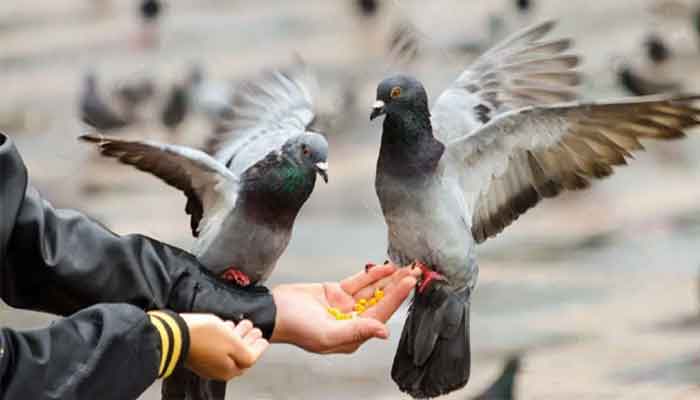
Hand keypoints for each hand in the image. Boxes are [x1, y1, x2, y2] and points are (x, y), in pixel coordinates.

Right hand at [181, 314, 268, 379]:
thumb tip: (254, 355)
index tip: (263, 338)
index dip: (258, 347)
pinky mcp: (197, 352)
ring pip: (227, 349)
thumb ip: (247, 353)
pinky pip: (216, 345)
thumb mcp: (234, 344)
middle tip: (254, 329)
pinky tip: (225, 326)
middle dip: (248, 340)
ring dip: (237, 335)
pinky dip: (224, 336)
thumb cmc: (203, 337)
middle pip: (239, 354)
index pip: (250, 359)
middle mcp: (217, 369)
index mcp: (228, 370)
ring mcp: (206, 362)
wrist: (175, 334)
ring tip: (242, 324)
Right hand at [271, 263, 419, 353]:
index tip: (409, 284)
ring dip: (388, 279)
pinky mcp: (336, 292)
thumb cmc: (294, 327)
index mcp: (352, 335)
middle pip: (381, 301)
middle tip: (414, 272)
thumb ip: (356, 331)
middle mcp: (352, 321)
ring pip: (372, 290)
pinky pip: (359, 282)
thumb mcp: (327, 334)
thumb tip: (383, 332)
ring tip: (405, 267)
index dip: (396, 298)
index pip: (380, 314)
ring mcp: (345, 305)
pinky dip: (372, 274)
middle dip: (397, 287)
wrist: (273, 310)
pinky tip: (385, 267)